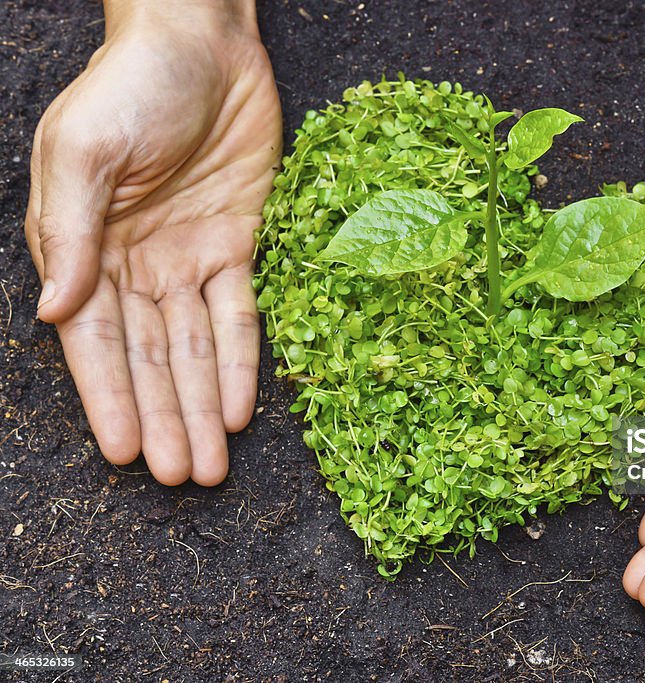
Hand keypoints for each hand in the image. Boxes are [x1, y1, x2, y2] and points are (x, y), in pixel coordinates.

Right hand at [24, 4, 280, 484]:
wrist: (201, 44)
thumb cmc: (129, 87)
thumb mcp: (82, 151)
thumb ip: (70, 235)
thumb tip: (51, 313)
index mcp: (88, 250)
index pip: (96, 341)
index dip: (110, 397)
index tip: (124, 451)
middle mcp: (139, 266)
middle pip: (153, 358)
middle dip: (165, 418)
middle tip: (181, 478)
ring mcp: (192, 259)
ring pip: (198, 349)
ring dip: (202, 407)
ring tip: (211, 465)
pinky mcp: (242, 246)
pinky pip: (243, 313)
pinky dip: (243, 361)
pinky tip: (241, 410)